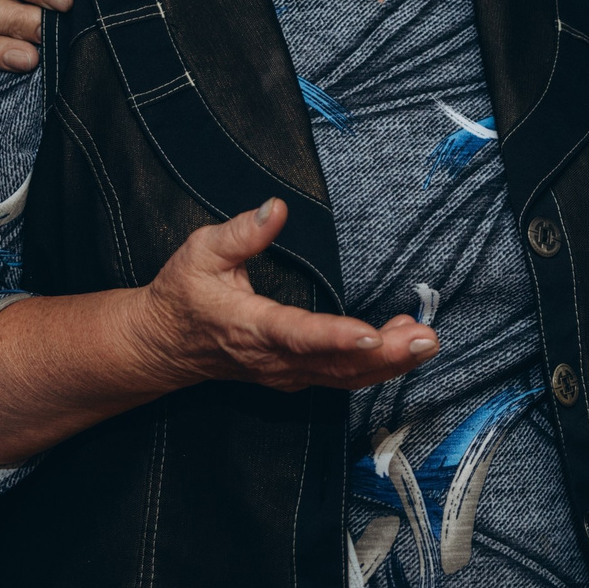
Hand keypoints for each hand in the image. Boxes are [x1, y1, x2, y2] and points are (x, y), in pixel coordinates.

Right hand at [135, 200, 437, 393]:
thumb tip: (277, 209)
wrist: (162, 345)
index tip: (372, 334)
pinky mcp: (295, 376)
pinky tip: (403, 348)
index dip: (336, 337)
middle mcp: (274, 359)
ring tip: (425, 341)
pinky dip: (376, 368)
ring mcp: (287, 374)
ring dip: (389, 364)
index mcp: (251, 327)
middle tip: (426, 338)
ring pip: (344, 378)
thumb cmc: (183, 296)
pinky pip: (341, 378)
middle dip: (385, 355)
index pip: (299, 336)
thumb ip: (241, 233)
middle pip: (336, 366)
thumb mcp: (201, 253)